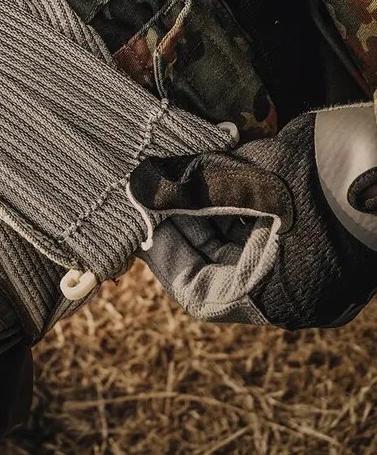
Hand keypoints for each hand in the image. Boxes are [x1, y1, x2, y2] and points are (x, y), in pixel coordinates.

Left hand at [130, 105, 376, 328]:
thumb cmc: (330, 170)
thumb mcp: (247, 178)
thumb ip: (188, 188)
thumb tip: (137, 188)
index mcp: (282, 297)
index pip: (201, 293)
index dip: (165, 257)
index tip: (141, 221)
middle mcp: (295, 291)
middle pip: (216, 268)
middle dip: (182, 229)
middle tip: (153, 193)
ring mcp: (307, 265)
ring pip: (236, 248)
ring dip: (204, 214)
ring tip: (178, 178)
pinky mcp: (313, 238)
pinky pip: (260, 232)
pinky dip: (232, 207)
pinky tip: (211, 175)